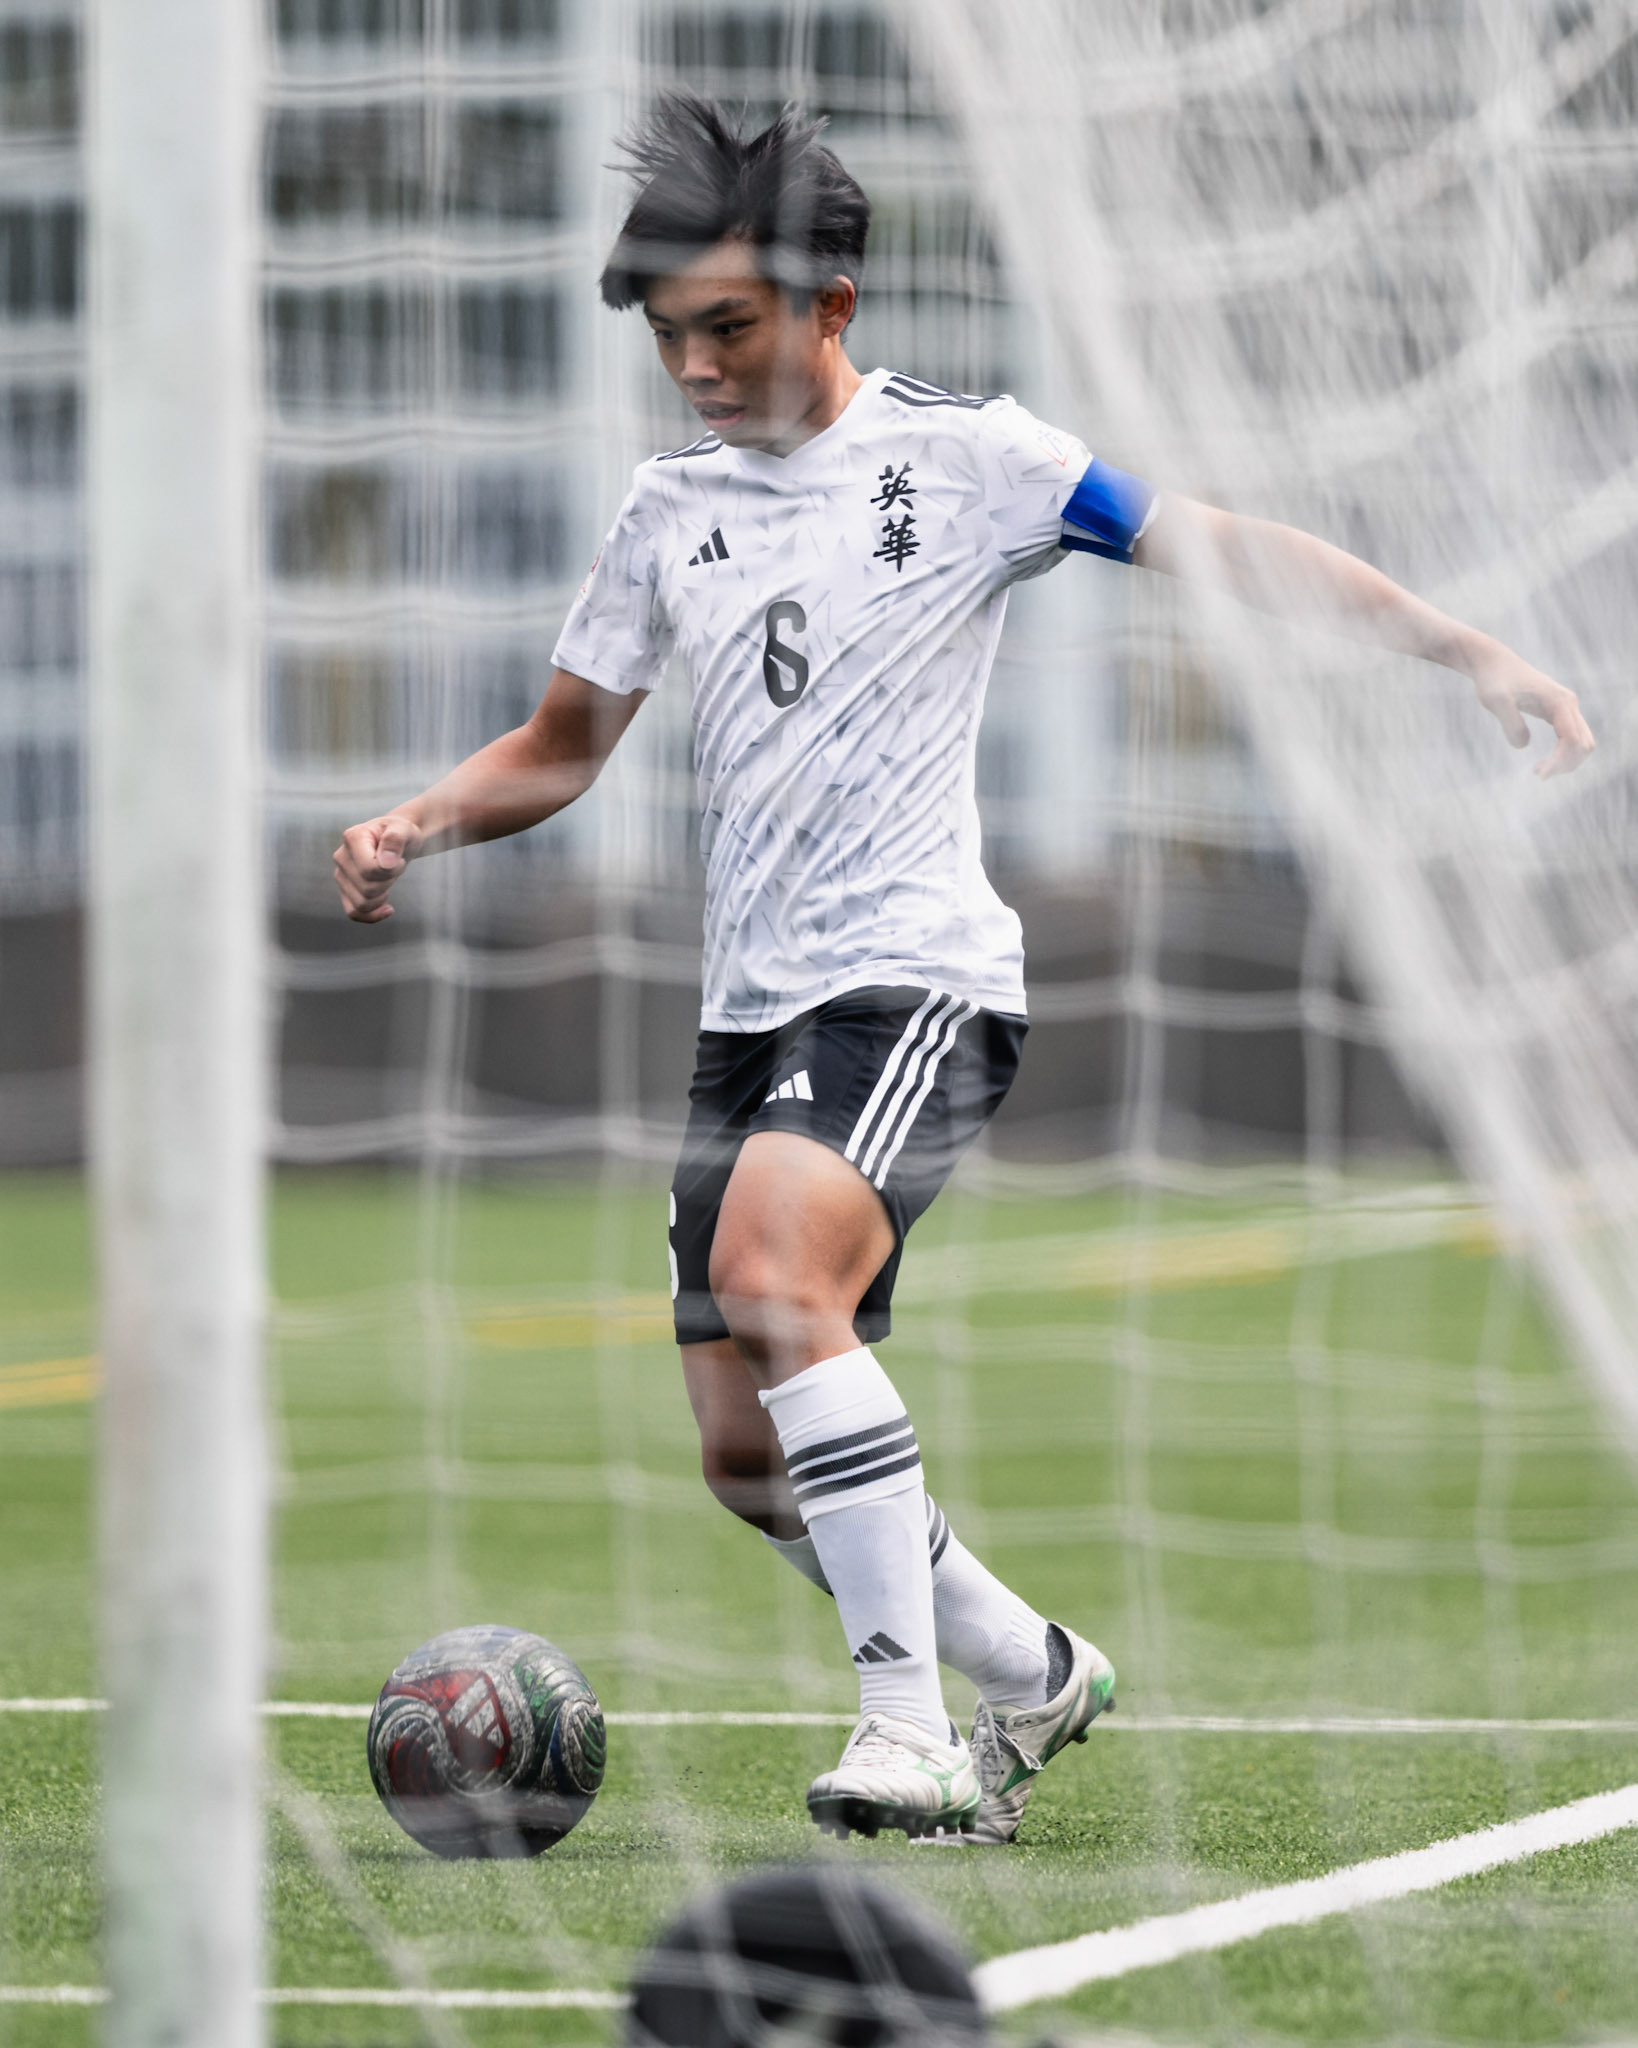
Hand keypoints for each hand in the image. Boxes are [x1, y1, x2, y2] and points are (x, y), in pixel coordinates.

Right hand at [333, 813, 423, 923]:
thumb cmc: (401, 833)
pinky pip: (354, 913)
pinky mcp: (345, 890)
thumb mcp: (404, 829)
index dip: (392, 870)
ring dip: (383, 895)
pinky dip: (372, 916)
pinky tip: (388, 909)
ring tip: (389, 878)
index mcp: (353, 837)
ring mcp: (340, 875)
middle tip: (396, 866)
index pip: (370, 869)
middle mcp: (341, 856)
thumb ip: (395, 839)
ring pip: (362, 903)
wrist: (397, 842)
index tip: (399, 859)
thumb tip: (385, 863)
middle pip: (367, 888)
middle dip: (389, 881)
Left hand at [1469, 644, 1594, 780]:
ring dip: (1566, 761)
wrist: (1493, 663)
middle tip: (1538, 773)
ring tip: (1539, 770)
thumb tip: (1523, 745)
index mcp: (1559, 701)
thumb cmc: (1493, 680)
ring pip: (1582, 742)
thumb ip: (1510, 723)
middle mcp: (1569, 703)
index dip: (1560, 761)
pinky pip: (1572, 738)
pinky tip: (1543, 763)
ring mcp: (1566, 707)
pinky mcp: (1559, 711)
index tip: (1538, 773)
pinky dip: (1563, 754)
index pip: (1572, 739)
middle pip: (1584, 743)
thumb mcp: (1495, 701)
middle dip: (1566, 764)